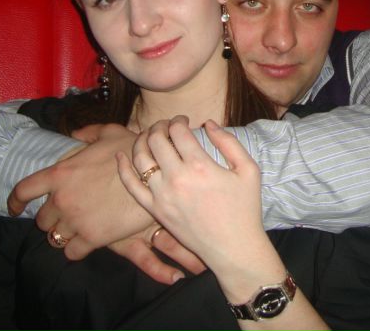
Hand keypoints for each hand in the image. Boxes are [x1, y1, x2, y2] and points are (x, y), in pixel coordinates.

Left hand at [7, 123, 192, 282]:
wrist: (156, 175)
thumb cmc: (134, 151)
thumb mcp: (111, 132)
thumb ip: (89, 133)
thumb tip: (75, 133)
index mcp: (62, 173)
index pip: (24, 190)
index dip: (15, 201)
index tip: (14, 208)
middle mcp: (62, 199)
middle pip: (42, 219)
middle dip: (52, 217)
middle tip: (68, 214)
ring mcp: (76, 220)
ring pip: (55, 237)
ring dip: (64, 234)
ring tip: (78, 229)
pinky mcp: (93, 238)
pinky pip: (71, 252)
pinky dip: (75, 249)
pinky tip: (86, 243)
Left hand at [117, 116, 266, 276]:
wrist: (233, 248)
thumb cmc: (245, 209)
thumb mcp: (248, 170)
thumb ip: (228, 142)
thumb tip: (208, 123)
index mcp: (200, 166)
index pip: (178, 131)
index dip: (179, 120)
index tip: (185, 121)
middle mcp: (177, 178)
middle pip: (156, 139)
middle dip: (160, 126)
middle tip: (167, 126)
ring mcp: (162, 195)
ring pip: (140, 158)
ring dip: (142, 140)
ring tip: (150, 136)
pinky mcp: (155, 210)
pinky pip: (131, 185)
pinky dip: (123, 167)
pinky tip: (121, 155)